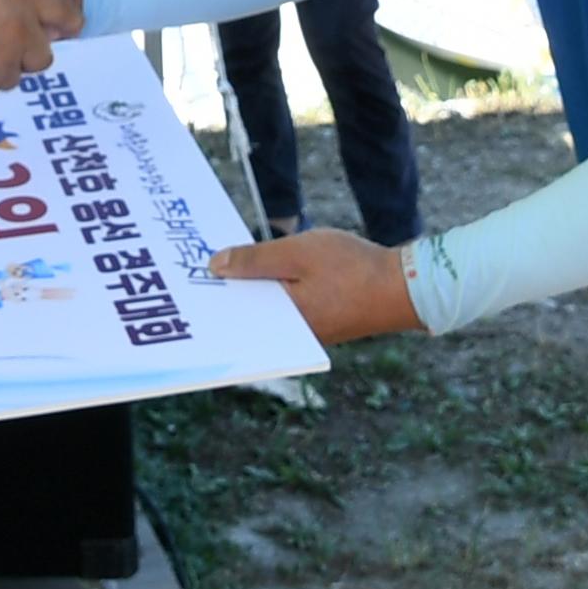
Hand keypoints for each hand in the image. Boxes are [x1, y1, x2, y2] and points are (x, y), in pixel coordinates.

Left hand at [209, 227, 422, 345]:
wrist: (406, 286)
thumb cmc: (353, 267)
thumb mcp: (298, 253)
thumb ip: (255, 261)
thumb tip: (215, 266)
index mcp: (281, 324)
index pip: (232, 317)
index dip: (208, 297)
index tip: (182, 281)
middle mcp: (289, 335)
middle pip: (244, 313)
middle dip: (223, 291)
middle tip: (193, 264)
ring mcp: (304, 329)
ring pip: (263, 308)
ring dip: (245, 288)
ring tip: (220, 261)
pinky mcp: (317, 321)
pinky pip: (282, 305)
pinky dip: (268, 288)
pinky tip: (257, 266)